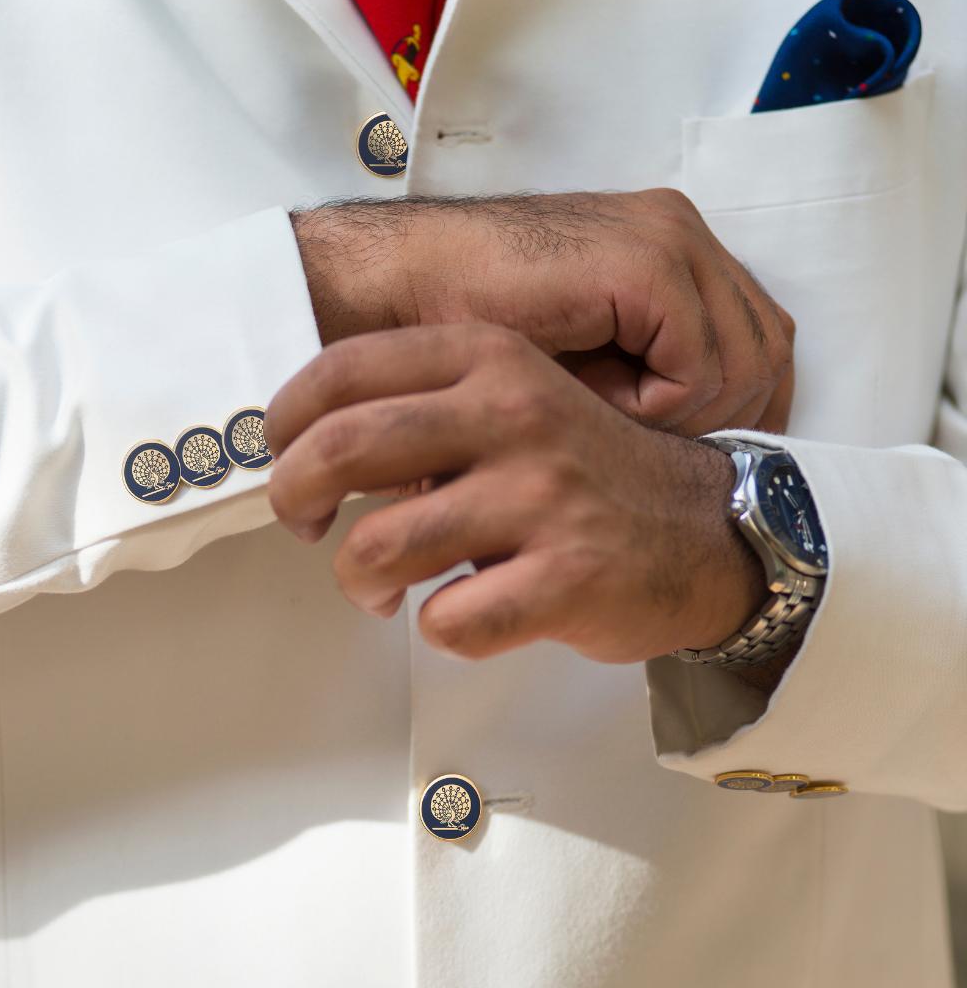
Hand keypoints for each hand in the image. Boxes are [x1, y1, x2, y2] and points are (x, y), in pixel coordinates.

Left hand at [266, 323, 767, 662]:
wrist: (706, 534)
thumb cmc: (589, 475)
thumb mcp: (516, 403)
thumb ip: (430, 411)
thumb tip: (319, 449)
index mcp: (493, 359)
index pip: (346, 369)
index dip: (285, 420)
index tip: (281, 456)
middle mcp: (515, 416)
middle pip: (345, 448)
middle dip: (294, 496)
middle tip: (302, 523)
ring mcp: (543, 498)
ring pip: (381, 546)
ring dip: (358, 579)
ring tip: (378, 588)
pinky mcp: (568, 577)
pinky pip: (451, 621)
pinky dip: (438, 629)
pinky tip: (460, 614)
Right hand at [291, 189, 793, 437]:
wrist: (395, 293)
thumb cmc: (468, 336)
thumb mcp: (582, 362)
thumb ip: (648, 376)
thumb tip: (709, 449)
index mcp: (671, 248)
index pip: (761, 335)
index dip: (744, 406)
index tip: (703, 455)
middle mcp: (682, 233)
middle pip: (770, 348)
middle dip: (730, 417)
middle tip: (662, 450)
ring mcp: (669, 241)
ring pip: (745, 363)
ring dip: (684, 416)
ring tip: (610, 418)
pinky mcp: (647, 265)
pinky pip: (699, 368)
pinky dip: (656, 405)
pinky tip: (596, 400)